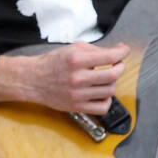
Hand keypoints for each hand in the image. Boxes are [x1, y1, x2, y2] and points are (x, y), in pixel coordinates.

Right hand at [0, 41, 130, 115]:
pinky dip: (107, 100)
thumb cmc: (52, 64)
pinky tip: (101, 93)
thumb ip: (94, 50)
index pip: (109, 57)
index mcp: (76, 60)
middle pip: (112, 75)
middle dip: (120, 67)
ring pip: (110, 90)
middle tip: (118, 64)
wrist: (33, 80)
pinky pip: (102, 107)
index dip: (122, 53)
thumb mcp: (72, 49)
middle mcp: (77, 78)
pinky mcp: (77, 106)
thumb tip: (116, 51)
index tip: (124, 51)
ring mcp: (77, 94)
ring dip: (112, 83)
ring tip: (105, 78)